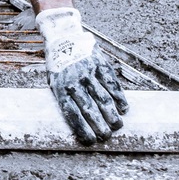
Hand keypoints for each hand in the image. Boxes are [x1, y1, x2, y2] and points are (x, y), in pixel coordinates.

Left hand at [37, 7, 127, 143]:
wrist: (64, 38)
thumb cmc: (60, 67)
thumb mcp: (54, 83)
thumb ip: (65, 100)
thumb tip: (79, 125)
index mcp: (61, 89)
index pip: (72, 114)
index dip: (83, 129)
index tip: (91, 141)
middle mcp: (74, 82)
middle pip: (90, 109)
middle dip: (100, 126)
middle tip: (107, 136)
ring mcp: (88, 73)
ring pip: (103, 98)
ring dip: (112, 115)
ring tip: (117, 125)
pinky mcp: (100, 65)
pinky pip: (112, 84)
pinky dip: (119, 98)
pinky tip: (123, 108)